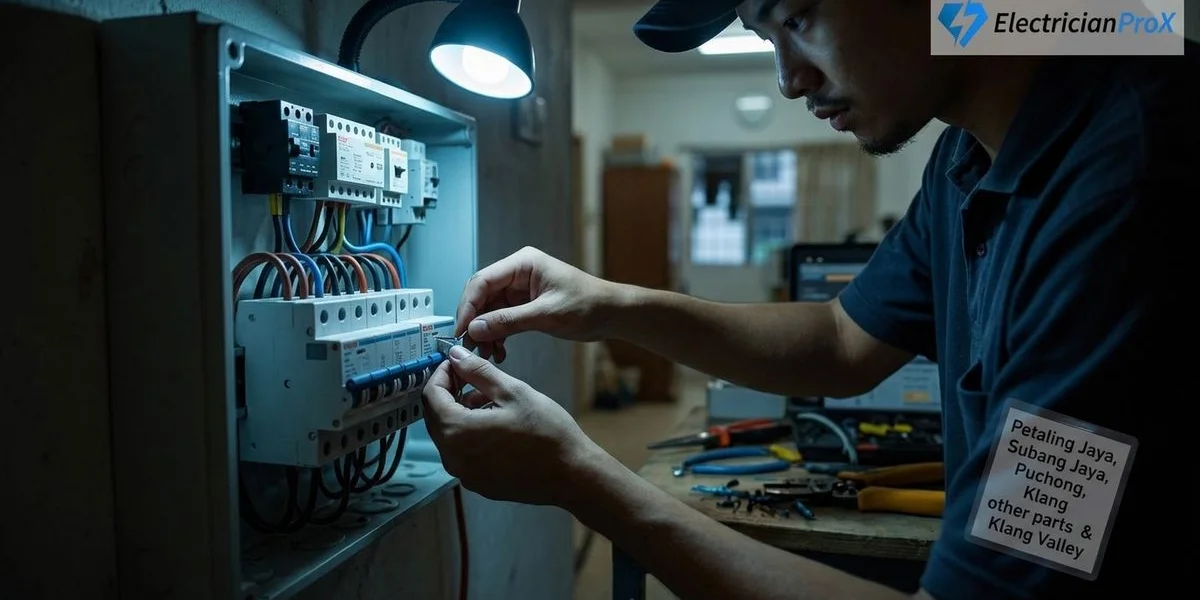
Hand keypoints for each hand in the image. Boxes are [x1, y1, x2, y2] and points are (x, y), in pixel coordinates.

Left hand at [421, 345, 594, 505]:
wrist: (572, 475)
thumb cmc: (547, 433)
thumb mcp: (512, 391)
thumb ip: (478, 372)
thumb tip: (456, 356)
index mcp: (457, 432)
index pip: (431, 396)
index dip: (441, 374)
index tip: (456, 363)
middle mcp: (453, 458)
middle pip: (436, 418)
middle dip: (450, 394)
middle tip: (473, 378)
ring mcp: (464, 474)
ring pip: (450, 435)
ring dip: (461, 414)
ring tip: (492, 402)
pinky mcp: (478, 483)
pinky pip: (463, 453)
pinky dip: (471, 435)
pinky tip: (497, 425)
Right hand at [455, 246, 618, 361]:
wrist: (612, 314)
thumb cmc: (589, 305)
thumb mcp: (546, 315)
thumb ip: (509, 321)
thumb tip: (475, 328)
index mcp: (523, 264)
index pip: (482, 281)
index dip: (468, 306)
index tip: (461, 330)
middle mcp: (518, 273)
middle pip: (482, 296)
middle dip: (475, 321)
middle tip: (470, 345)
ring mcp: (520, 289)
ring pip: (489, 310)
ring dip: (486, 331)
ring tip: (487, 353)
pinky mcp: (525, 304)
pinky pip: (501, 319)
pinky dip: (498, 334)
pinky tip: (499, 351)